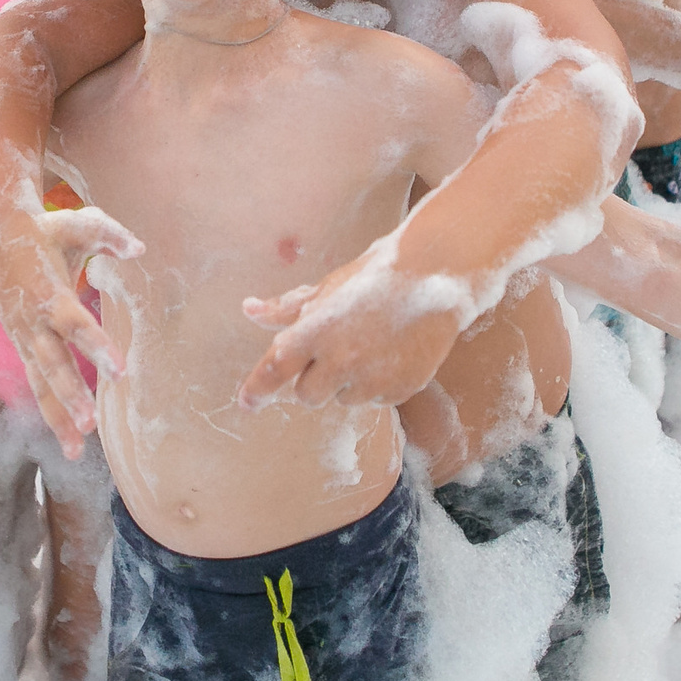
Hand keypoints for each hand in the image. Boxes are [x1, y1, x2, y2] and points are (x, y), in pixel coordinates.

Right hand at [0, 205, 141, 458]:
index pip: (74, 325)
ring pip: (40, 382)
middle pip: (52, 364)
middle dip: (70, 395)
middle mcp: (32, 321)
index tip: (120, 372)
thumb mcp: (78, 222)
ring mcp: (23, 336)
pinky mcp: (23, 345)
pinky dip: (51, 412)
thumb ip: (109, 235)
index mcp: (49, 292)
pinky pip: (37, 383)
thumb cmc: (46, 227)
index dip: (96, 347)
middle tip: (91, 424)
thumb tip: (140, 249)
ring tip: (77, 450)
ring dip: (58, 416)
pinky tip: (70, 441)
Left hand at [237, 243, 469, 410]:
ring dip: (348, 382)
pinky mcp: (399, 390)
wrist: (435, 277)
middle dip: (314, 379)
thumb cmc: (375, 278)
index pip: (275, 369)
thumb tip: (249, 310)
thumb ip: (287, 308)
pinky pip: (376, 400)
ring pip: (342, 399)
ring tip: (372, 345)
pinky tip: (392, 354)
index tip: (246, 404)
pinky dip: (378, 384)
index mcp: (316, 330)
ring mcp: (372, 379)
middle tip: (334, 353)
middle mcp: (340, 360)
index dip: (256, 389)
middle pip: (306, 395)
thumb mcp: (327, 288)